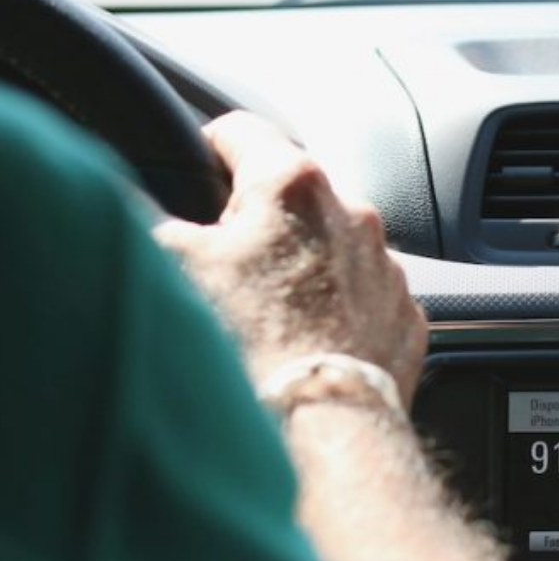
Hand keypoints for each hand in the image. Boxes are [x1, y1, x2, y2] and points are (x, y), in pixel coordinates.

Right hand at [155, 112, 427, 405]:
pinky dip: (338, 310)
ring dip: (302, 266)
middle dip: (258, 221)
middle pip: (292, 195)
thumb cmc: (245, 346)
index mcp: (292, 184)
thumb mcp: (171, 266)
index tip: (195, 173)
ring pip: (333, 247)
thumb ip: (157, 219)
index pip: (241, 131)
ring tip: (267, 316)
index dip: (208, 151)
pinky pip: (365, 297)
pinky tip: (306, 343)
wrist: (320, 428)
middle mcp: (353, 213)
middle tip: (224, 267)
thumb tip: (149, 213)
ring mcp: (387, 267)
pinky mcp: (406, 316)